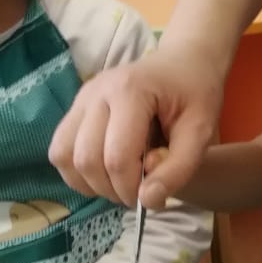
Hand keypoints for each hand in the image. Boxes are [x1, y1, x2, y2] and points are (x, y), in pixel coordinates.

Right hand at [49, 42, 222, 208]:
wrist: (184, 61)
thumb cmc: (196, 94)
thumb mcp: (200, 132)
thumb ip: (178, 169)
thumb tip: (146, 201)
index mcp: (130, 92)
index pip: (116, 157)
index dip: (130, 188)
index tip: (152, 197)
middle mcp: (97, 92)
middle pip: (85, 160)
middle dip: (110, 189)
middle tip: (137, 193)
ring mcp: (82, 97)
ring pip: (63, 156)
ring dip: (88, 182)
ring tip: (119, 183)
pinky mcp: (76, 106)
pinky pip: (61, 148)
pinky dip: (77, 170)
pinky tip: (105, 172)